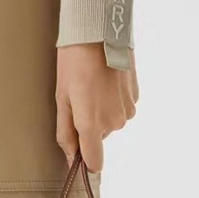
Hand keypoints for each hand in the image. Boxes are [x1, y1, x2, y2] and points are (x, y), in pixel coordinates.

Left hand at [56, 44, 138, 172]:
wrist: (100, 33)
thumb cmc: (74, 65)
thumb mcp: (62, 100)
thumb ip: (66, 134)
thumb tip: (71, 158)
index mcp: (91, 124)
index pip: (94, 160)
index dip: (86, 164)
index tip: (80, 164)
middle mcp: (113, 122)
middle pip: (98, 137)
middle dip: (88, 126)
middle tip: (79, 101)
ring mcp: (127, 110)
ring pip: (110, 123)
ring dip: (101, 112)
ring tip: (93, 88)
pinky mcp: (136, 97)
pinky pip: (121, 109)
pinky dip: (113, 101)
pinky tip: (106, 83)